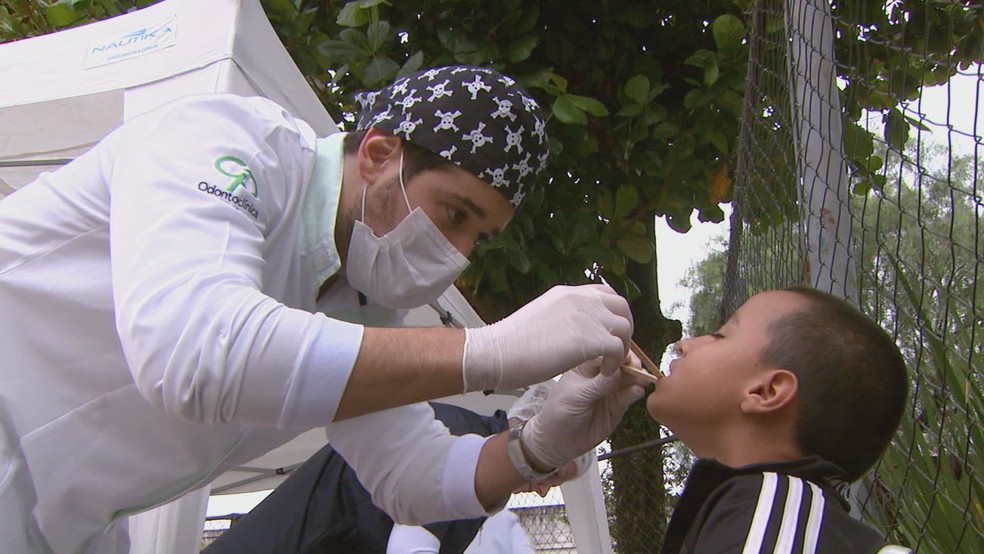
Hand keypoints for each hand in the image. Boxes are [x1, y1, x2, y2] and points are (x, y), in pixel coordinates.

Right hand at [461, 284, 631, 391]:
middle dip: (624, 329)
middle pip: (621, 307)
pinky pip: (618, 349)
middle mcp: (580, 299)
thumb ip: (561, 316)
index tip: (608, 333)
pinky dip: (615, 362)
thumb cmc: (510, 343)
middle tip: (616, 351)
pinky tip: (603, 372)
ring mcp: (586, 316)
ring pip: (624, 327)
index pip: (605, 293)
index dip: (613, 313)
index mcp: (567, 293)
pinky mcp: (588, 338)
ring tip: (608, 364)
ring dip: (621, 347)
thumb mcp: (541, 317)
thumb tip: (571, 326)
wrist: (495, 352)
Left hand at [519, 358, 645, 470]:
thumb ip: (598, 384)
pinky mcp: (619, 404)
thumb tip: (620, 371)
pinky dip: (636, 391)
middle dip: (631, 362)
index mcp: (585, 363)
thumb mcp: (576, 396)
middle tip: (634, 367)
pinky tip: (636, 391)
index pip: (603, 349)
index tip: (622, 353)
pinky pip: (631, 394)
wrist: (558, 442)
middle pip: (621, 360)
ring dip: (637, 375)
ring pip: (630, 376)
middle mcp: (600, 373)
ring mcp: (611, 388)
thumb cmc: (559, 412)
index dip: (615, 349)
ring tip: (639, 379)